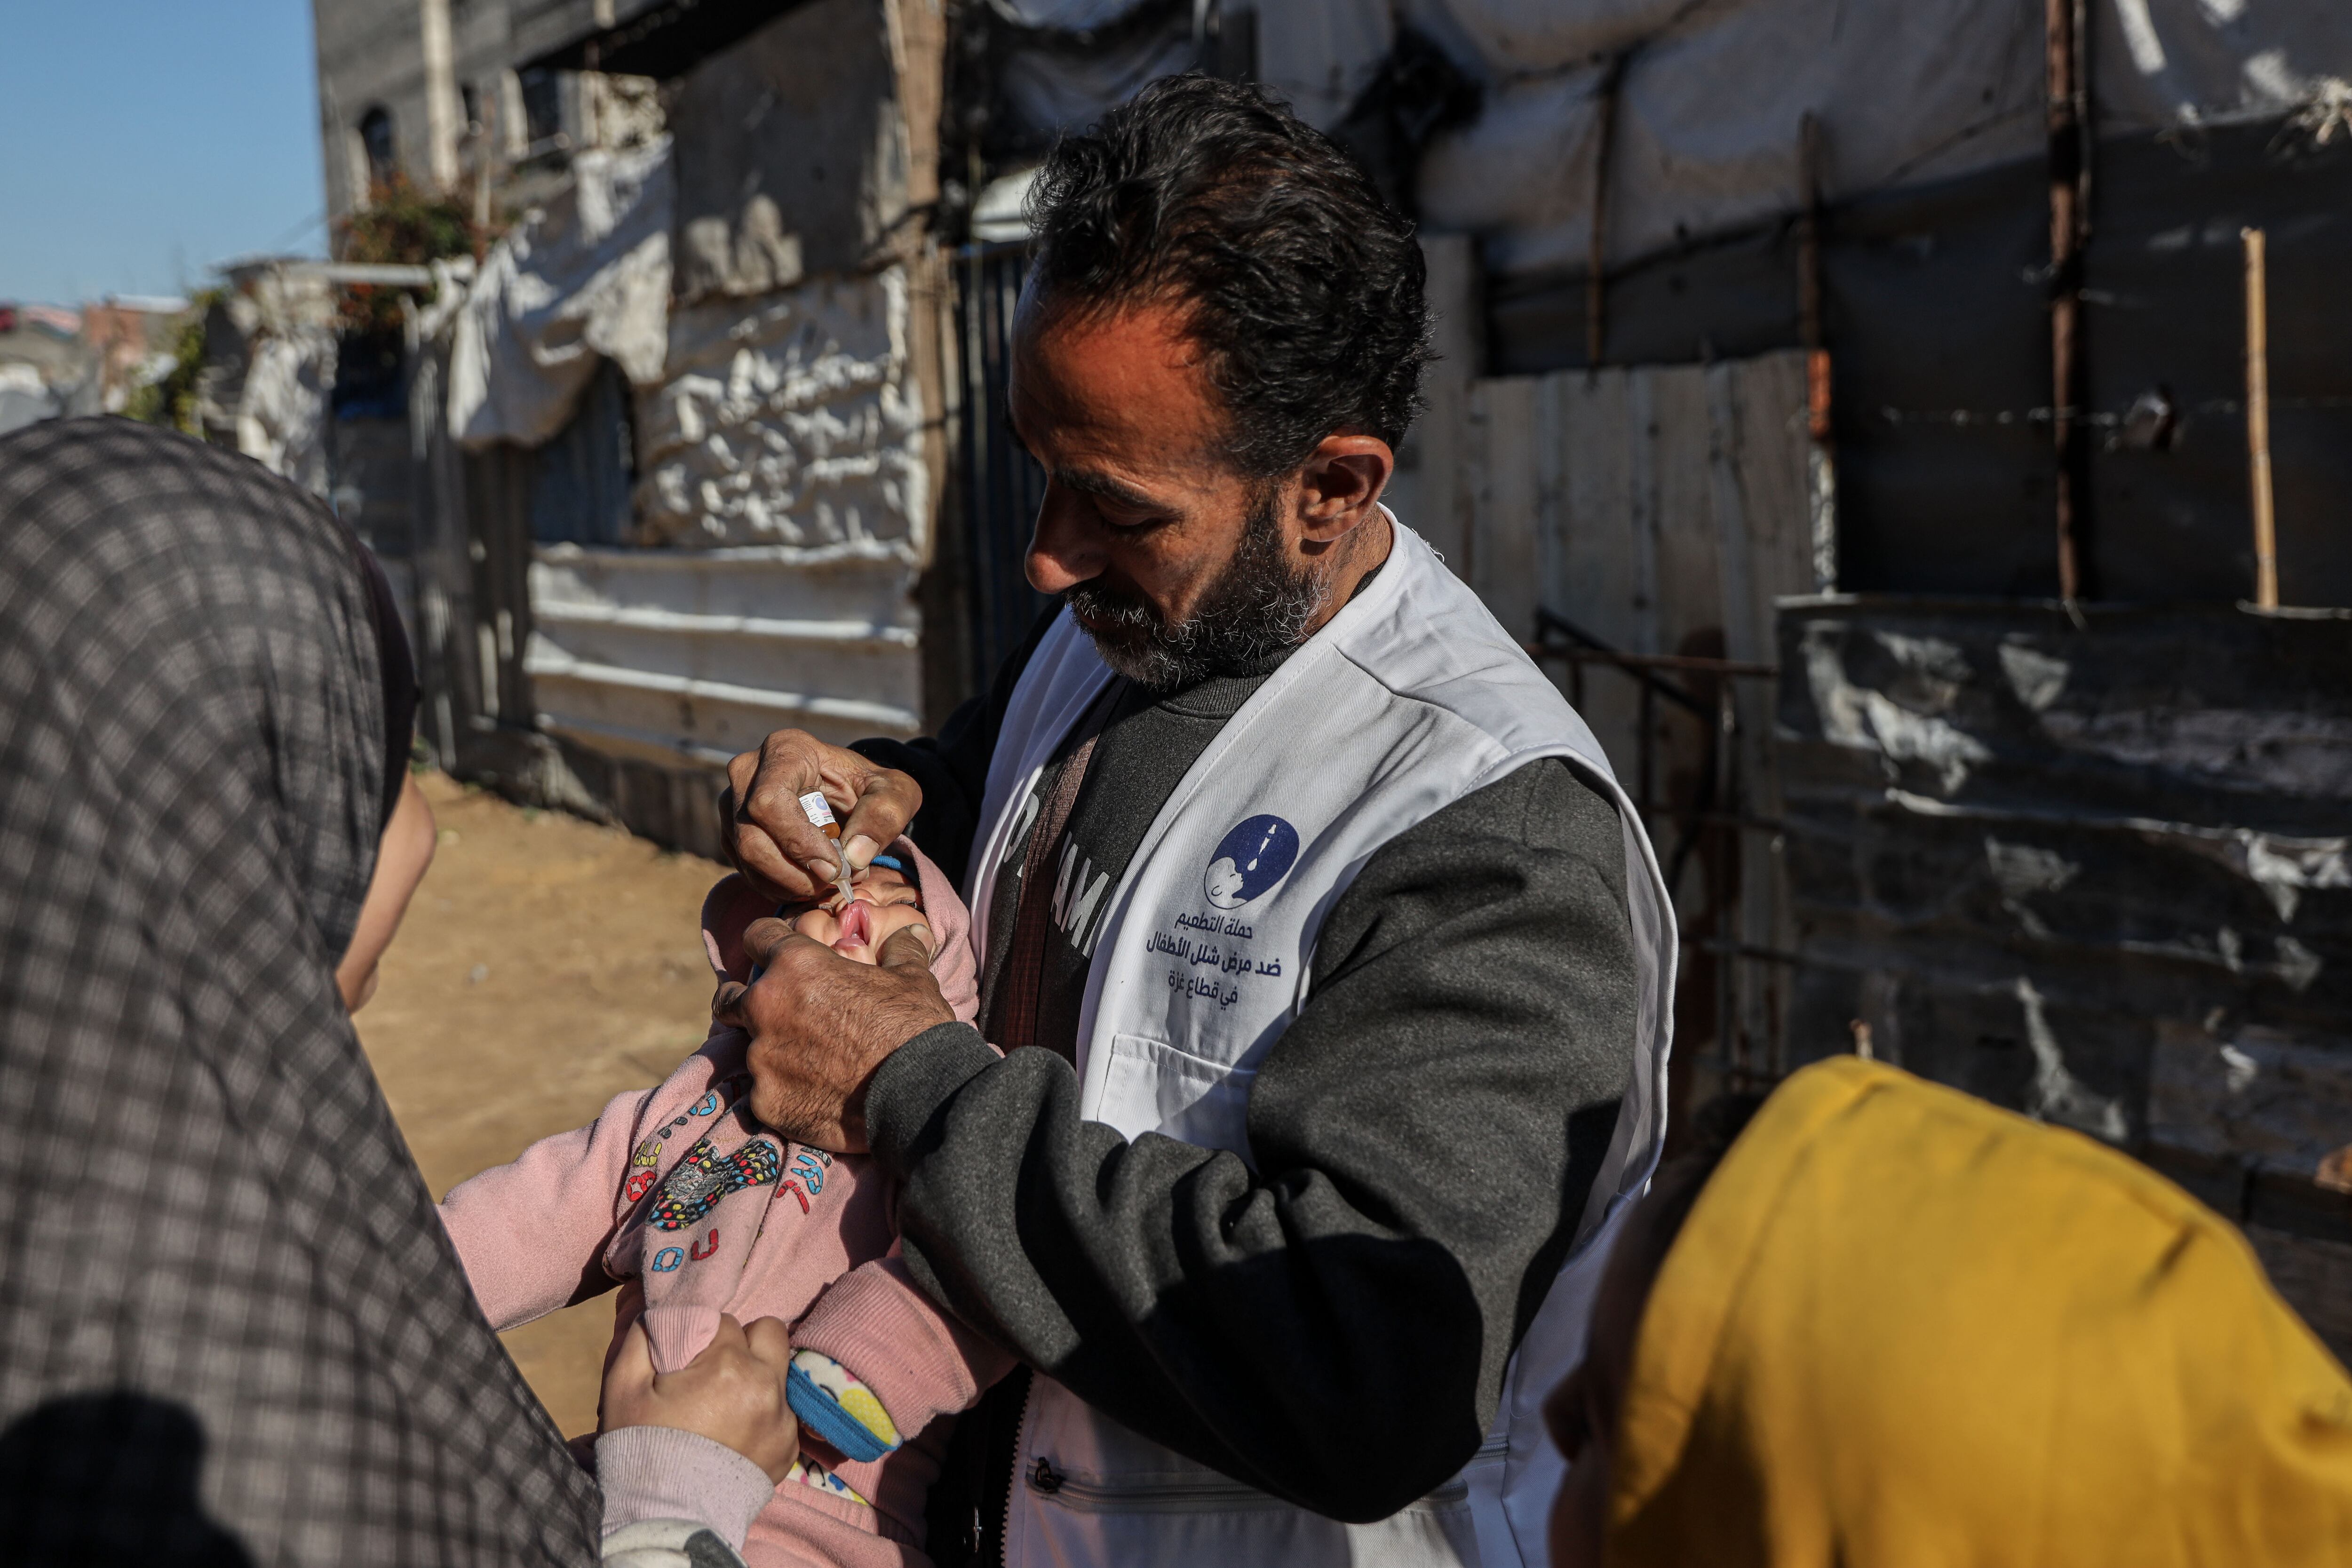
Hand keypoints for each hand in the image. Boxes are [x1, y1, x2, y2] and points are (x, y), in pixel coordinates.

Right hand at [600, 1314, 799, 1484]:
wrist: (663, 1514)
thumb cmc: (641, 1446)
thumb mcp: (623, 1387)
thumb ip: (642, 1336)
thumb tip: (660, 1308)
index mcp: (728, 1365)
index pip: (725, 1320)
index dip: (703, 1334)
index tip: (687, 1358)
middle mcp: (767, 1387)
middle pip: (769, 1332)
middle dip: (744, 1342)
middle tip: (714, 1369)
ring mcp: (783, 1419)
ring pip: (781, 1370)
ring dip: (758, 1374)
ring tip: (725, 1400)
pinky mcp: (789, 1447)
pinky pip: (785, 1410)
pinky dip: (764, 1411)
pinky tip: (736, 1429)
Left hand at [713, 919, 953, 1150]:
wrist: (916, 1095)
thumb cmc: (913, 1026)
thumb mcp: (913, 978)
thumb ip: (900, 949)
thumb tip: (911, 931)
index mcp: (796, 965)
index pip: (757, 936)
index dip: (769, 943)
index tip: (780, 956)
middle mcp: (765, 1007)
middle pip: (729, 997)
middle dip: (744, 1002)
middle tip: (778, 1015)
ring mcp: (760, 1058)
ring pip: (749, 1050)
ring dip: (772, 1052)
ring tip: (809, 1065)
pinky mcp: (765, 1102)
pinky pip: (765, 1094)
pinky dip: (784, 1093)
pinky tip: (814, 1098)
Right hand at [717, 730, 922, 902]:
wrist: (847, 793)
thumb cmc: (870, 788)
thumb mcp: (896, 792)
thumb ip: (885, 815)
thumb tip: (854, 855)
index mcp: (785, 749)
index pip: (770, 802)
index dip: (799, 843)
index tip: (834, 868)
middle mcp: (747, 772)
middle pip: (752, 838)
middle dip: (795, 873)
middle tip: (834, 883)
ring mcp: (732, 803)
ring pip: (745, 859)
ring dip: (789, 884)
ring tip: (828, 884)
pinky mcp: (731, 831)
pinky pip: (746, 870)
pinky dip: (779, 887)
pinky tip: (810, 884)